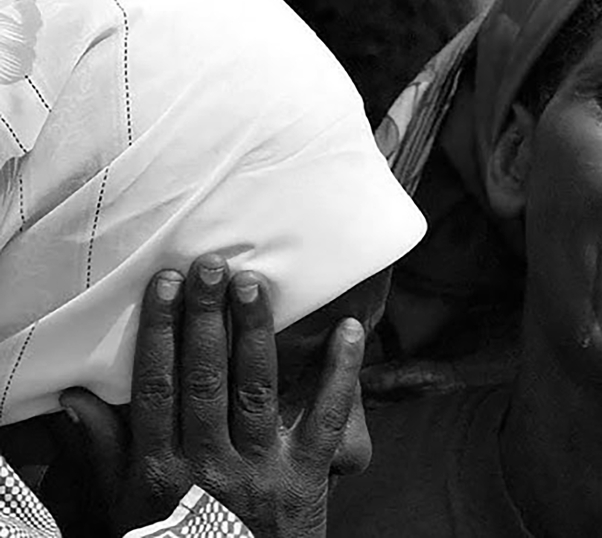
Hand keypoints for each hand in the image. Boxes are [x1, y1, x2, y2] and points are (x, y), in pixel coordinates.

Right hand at [60, 254, 370, 536]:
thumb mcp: (130, 507)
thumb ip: (107, 452)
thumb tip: (79, 397)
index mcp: (162, 470)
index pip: (157, 387)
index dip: (160, 332)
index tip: (165, 284)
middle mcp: (211, 464)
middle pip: (205, 379)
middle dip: (206, 319)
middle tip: (210, 267)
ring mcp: (262, 468)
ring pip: (256, 388)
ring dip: (253, 332)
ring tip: (252, 284)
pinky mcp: (308, 474)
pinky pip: (325, 417)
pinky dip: (341, 372)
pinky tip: (349, 329)